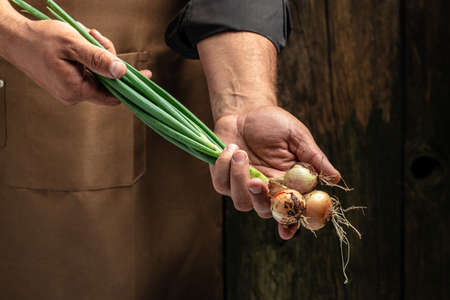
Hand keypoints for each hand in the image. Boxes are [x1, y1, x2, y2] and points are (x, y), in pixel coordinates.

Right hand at [3, 19, 150, 105]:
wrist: (12, 37)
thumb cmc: (38, 40)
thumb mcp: (74, 45)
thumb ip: (99, 59)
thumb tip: (122, 72)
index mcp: (76, 90)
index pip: (113, 96)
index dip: (130, 85)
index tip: (145, 76)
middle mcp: (73, 95)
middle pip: (106, 82)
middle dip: (108, 58)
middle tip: (98, 38)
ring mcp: (69, 90)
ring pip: (97, 74)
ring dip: (97, 54)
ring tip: (86, 36)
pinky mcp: (66, 82)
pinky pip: (87, 72)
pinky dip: (88, 57)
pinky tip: (82, 43)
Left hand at [210, 105, 340, 239]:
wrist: (245, 110)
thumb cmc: (274, 123)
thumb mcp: (297, 136)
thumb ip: (313, 158)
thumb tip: (336, 178)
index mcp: (287, 183)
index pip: (291, 210)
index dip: (289, 224)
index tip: (286, 231)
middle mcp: (266, 189)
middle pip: (264, 211)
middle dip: (259, 199)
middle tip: (255, 181)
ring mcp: (243, 186)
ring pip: (241, 202)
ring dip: (239, 178)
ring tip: (241, 151)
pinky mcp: (224, 179)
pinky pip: (222, 184)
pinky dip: (223, 166)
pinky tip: (231, 148)